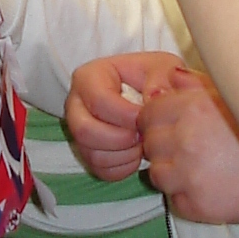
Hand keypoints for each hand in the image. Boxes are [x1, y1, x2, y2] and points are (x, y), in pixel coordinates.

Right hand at [65, 51, 187, 180]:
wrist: (152, 96)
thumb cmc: (154, 78)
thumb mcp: (162, 67)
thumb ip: (162, 77)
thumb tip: (154, 97)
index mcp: (88, 77)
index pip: (98, 100)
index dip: (125, 115)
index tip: (146, 117)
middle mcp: (76, 105)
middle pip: (84, 131)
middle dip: (120, 139)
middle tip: (143, 134)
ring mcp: (79, 131)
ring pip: (92, 154)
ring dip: (124, 154)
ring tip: (143, 142)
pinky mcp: (88, 153)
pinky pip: (100, 170)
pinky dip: (123, 167)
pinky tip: (137, 153)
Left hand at [138, 69, 238, 226]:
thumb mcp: (235, 98)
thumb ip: (198, 85)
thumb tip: (170, 77)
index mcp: (194, 109)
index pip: (148, 113)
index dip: (157, 119)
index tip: (170, 126)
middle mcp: (186, 140)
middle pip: (149, 143)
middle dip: (163, 145)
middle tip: (189, 149)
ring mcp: (189, 175)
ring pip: (156, 173)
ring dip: (171, 171)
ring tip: (199, 169)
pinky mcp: (196, 205)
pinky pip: (174, 199)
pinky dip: (186, 195)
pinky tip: (210, 186)